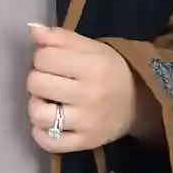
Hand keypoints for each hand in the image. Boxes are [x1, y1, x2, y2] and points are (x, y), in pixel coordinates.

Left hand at [25, 22, 163, 151]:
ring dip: (37, 106)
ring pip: (37, 114)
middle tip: (51, 82)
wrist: (140, 103)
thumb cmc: (111, 71)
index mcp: (93, 66)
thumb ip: (60, 38)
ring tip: (49, 102)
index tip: (54, 62)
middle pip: (36, 84)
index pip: (43, 57)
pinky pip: (47, 142)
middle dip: (38, 79)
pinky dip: (41, 132)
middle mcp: (90, 95)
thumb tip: (31, 29)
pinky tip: (50, 122)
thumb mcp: (92, 48)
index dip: (42, 57)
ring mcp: (87, 123)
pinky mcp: (84, 143)